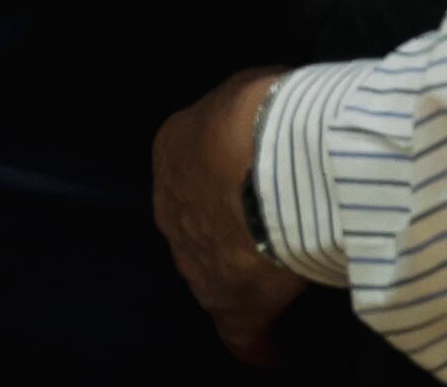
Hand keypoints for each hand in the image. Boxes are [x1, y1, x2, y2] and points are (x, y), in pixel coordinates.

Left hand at [153, 70, 305, 364]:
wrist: (274, 163)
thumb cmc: (268, 116)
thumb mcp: (257, 93)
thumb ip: (256, 111)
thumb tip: (273, 109)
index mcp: (174, 148)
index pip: (196, 172)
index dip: (226, 184)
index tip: (253, 194)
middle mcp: (171, 204)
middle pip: (197, 223)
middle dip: (225, 229)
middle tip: (266, 238)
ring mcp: (194, 258)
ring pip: (214, 271)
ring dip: (241, 278)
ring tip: (275, 287)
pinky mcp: (227, 302)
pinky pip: (241, 331)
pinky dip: (256, 343)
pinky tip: (270, 353)